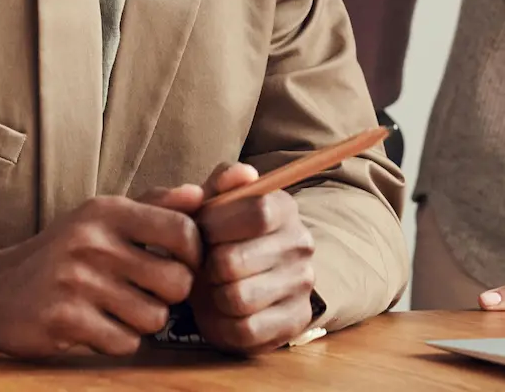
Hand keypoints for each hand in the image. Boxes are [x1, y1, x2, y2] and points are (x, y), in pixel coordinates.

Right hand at [0, 189, 204, 358]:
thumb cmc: (62, 252)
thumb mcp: (101, 218)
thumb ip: (153, 205)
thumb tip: (199, 194)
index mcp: (107, 211)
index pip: (183, 230)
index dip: (195, 255)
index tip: (182, 264)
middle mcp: (92, 242)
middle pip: (177, 282)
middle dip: (171, 295)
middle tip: (151, 293)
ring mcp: (76, 282)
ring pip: (154, 317)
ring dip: (144, 321)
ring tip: (121, 309)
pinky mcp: (63, 321)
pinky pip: (124, 342)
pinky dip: (118, 341)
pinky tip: (99, 326)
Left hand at [186, 162, 318, 353]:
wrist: (241, 278)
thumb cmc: (221, 237)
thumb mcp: (215, 203)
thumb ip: (221, 182)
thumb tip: (243, 174)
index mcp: (284, 207)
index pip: (256, 212)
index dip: (217, 225)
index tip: (202, 231)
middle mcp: (301, 244)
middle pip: (235, 261)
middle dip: (207, 267)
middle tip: (205, 266)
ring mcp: (302, 284)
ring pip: (237, 298)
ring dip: (213, 297)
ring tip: (214, 288)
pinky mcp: (294, 321)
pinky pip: (244, 330)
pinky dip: (223, 325)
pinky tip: (223, 312)